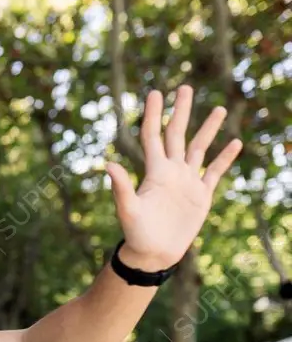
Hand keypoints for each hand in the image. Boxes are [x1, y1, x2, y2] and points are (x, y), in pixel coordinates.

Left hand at [105, 85, 242, 270]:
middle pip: (177, 134)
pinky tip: (235, 143)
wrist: (153, 253)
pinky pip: (214, 172)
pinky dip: (224, 158)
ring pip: (199, 148)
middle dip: (181, 111)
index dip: (153, 114)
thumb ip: (121, 187)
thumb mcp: (127, 209)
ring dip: (209, 129)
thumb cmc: (136, 233)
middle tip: (185, 88)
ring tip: (220, 109)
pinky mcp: (201, 195)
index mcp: (154, 171)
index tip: (156, 92)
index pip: (153, 135)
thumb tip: (107, 164)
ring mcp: (187, 181)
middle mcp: (171, 171)